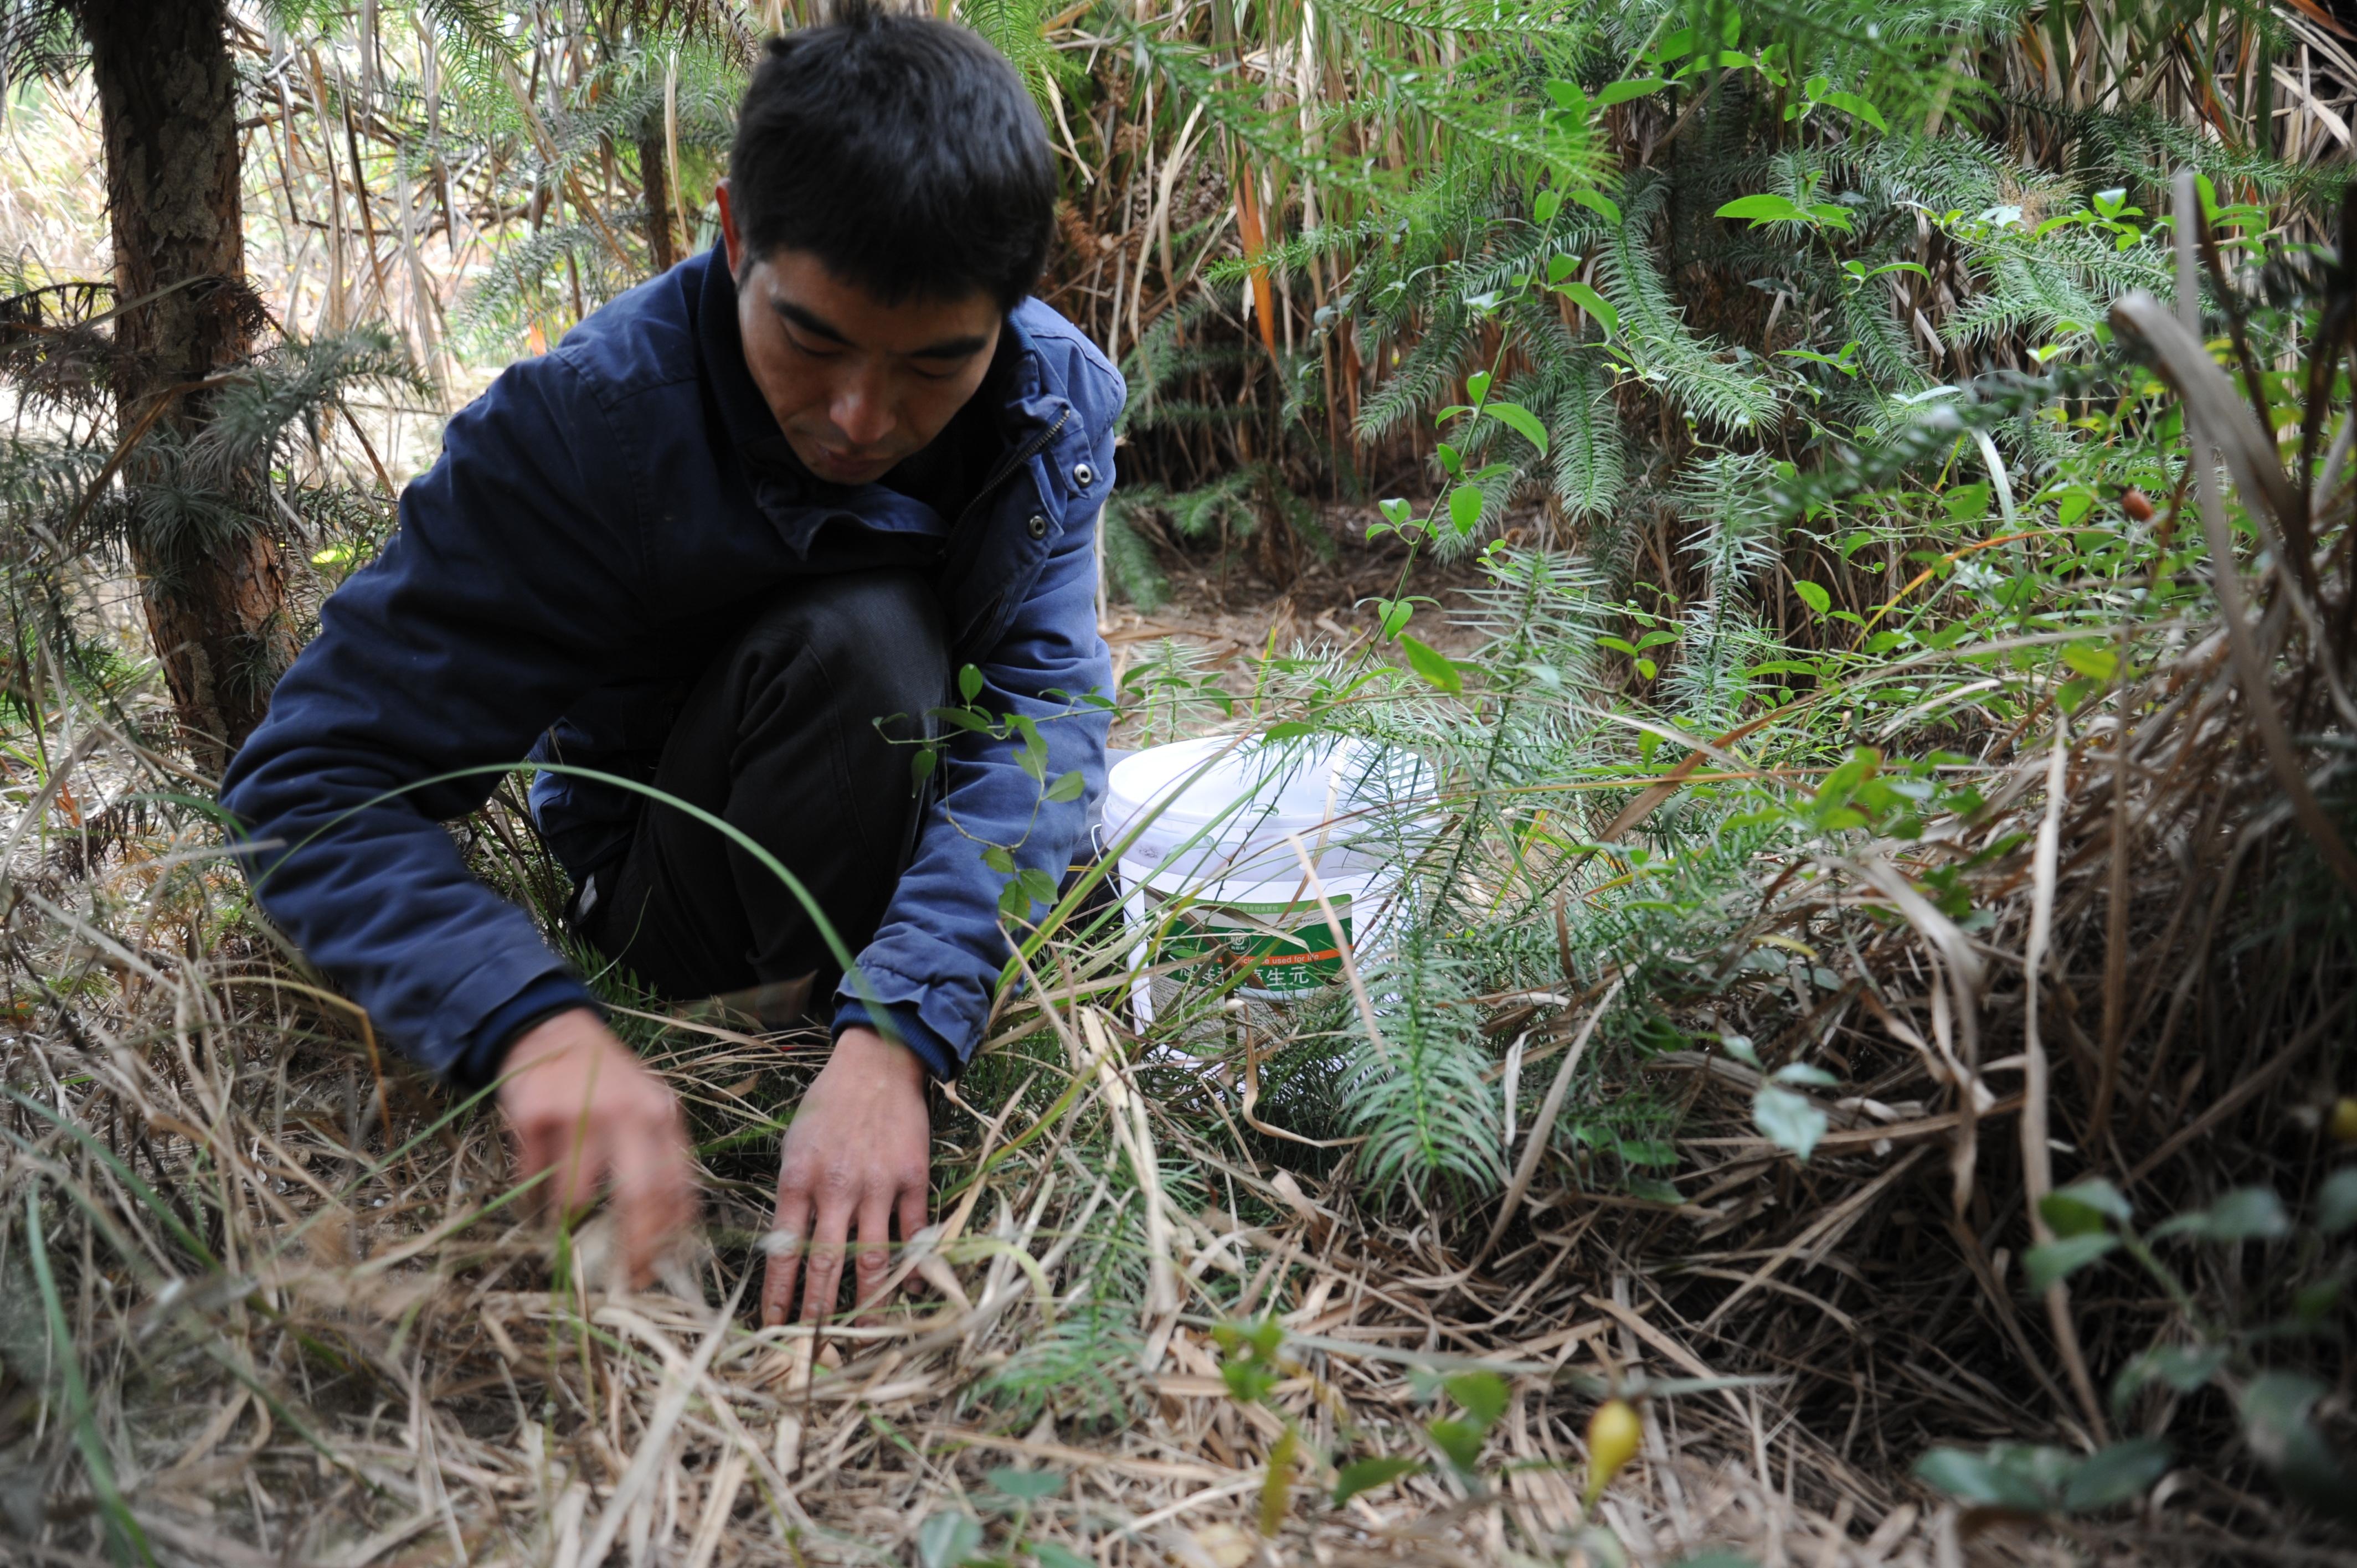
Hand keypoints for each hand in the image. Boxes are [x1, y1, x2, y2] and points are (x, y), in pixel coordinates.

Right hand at [497, 1008, 695, 1287]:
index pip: (676, 1186)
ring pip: (576, 1196)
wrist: (552, 1031)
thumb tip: (667, 1233)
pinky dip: (532, 1198)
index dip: (665, 1236)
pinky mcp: (537, 1115)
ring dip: (568, 1225)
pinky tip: (534, 1197)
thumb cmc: (605, 1081)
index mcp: (662, 1115)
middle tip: (617, 1279)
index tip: (651, 1270)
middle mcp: (629, 1112)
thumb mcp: (646, 1108)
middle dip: (630, 1247)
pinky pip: (533, 1178)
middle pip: (639, 1195)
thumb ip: (658, 1159)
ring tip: (564, 1232)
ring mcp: (582, 1112)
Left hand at [763, 1026, 930, 1325]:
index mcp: (799, 1179)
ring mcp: (879, 1184)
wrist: (876, 1064)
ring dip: (868, 1302)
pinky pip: (913, 1231)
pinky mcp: (913, 1177)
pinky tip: (908, 1292)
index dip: (779, 1294)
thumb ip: (793, 1196)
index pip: (784, 1252)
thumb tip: (788, 1250)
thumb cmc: (827, 1105)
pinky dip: (912, 1265)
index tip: (773, 1326)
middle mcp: (838, 1187)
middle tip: (814, 1348)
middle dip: (819, 1312)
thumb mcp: (793, 1145)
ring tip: (864, 1335)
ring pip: (873, 1257)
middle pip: (827, 1264)